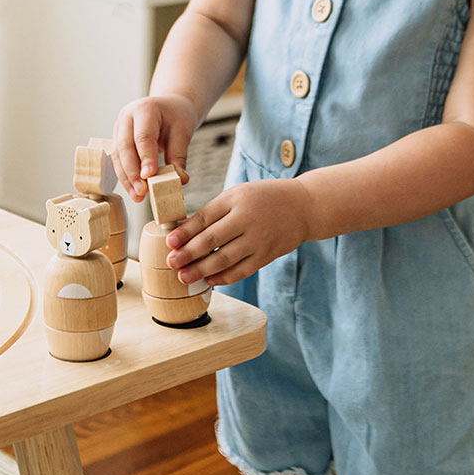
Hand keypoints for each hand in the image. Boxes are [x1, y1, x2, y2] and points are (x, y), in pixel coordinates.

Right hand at [111, 94, 194, 200]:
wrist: (169, 106)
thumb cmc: (176, 117)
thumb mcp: (183, 132)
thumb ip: (179, 155)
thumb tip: (180, 179)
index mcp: (145, 109)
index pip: (143, 136)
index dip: (145, 157)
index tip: (149, 177)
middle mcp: (127, 116)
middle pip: (125, 146)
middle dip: (132, 172)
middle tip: (141, 192)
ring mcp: (119, 127)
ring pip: (117, 155)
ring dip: (126, 178)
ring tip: (137, 196)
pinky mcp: (117, 138)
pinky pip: (118, 159)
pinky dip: (125, 175)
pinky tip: (134, 190)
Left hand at [164, 178, 308, 286]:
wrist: (303, 206)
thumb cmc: (264, 198)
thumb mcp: (238, 194)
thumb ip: (216, 211)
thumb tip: (187, 232)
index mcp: (236, 199)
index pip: (205, 217)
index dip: (185, 232)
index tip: (169, 242)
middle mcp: (247, 219)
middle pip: (212, 239)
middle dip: (189, 253)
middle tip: (171, 262)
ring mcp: (258, 239)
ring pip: (226, 259)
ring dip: (202, 270)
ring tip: (184, 277)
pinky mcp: (267, 255)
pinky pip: (242, 270)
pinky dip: (224, 277)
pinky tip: (210, 281)